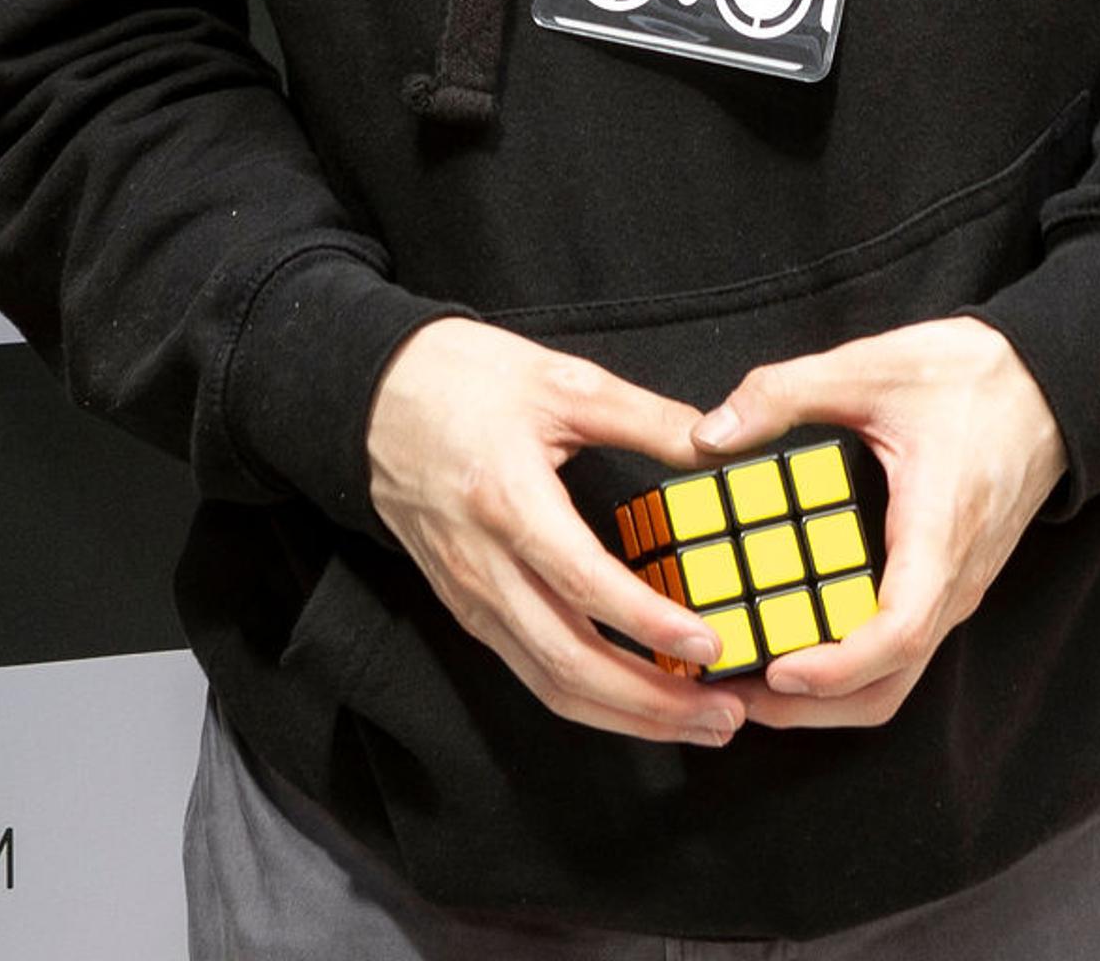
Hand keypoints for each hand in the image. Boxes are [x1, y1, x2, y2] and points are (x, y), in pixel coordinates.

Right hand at [364, 316, 745, 745]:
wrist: (375, 396)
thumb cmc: (465, 378)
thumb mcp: (562, 379)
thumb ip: (644, 415)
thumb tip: (717, 444)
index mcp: (507, 499)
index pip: (583, 583)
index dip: (649, 623)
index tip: (710, 644)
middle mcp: (483, 564)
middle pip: (569, 662)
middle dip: (653, 702)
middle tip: (725, 713)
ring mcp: (470, 596)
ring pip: (550, 684)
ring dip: (628, 717)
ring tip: (698, 722)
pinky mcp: (467, 608)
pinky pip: (530, 672)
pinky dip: (590, 699)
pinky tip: (638, 698)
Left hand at [695, 317, 1064, 733]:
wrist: (1045, 385)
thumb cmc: (968, 377)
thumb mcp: (867, 367)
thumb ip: (783, 395)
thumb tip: (707, 437)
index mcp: (937, 536)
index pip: (897, 634)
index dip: (836, 667)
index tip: (776, 669)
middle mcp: (952, 583)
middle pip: (888, 685)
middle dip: (810, 704)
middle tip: (731, 691)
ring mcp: (954, 590)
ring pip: (895, 676)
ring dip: (827, 693)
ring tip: (750, 676)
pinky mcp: (947, 582)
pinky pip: (900, 646)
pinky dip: (848, 663)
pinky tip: (795, 633)